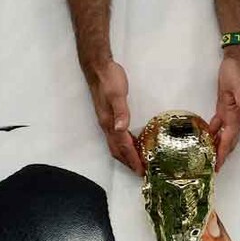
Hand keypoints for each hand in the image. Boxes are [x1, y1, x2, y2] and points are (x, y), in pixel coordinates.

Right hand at [83, 59, 144, 174]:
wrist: (98, 68)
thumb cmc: (109, 80)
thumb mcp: (117, 94)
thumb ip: (121, 111)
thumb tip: (122, 128)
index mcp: (109, 122)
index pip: (123, 146)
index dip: (132, 159)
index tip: (141, 171)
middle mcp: (106, 125)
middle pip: (117, 150)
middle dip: (128, 162)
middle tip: (140, 172)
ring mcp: (106, 121)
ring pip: (115, 145)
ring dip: (125, 156)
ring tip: (136, 162)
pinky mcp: (108, 116)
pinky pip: (116, 137)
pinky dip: (124, 145)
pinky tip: (131, 143)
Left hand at [209, 46, 239, 171]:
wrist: (236, 62)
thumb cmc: (236, 73)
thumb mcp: (238, 86)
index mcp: (237, 117)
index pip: (228, 141)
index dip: (223, 155)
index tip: (217, 168)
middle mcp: (235, 118)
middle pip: (227, 142)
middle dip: (220, 156)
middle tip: (211, 169)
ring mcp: (229, 114)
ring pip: (223, 136)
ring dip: (216, 146)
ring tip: (207, 158)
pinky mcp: (224, 108)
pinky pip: (218, 125)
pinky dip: (212, 133)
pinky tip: (205, 138)